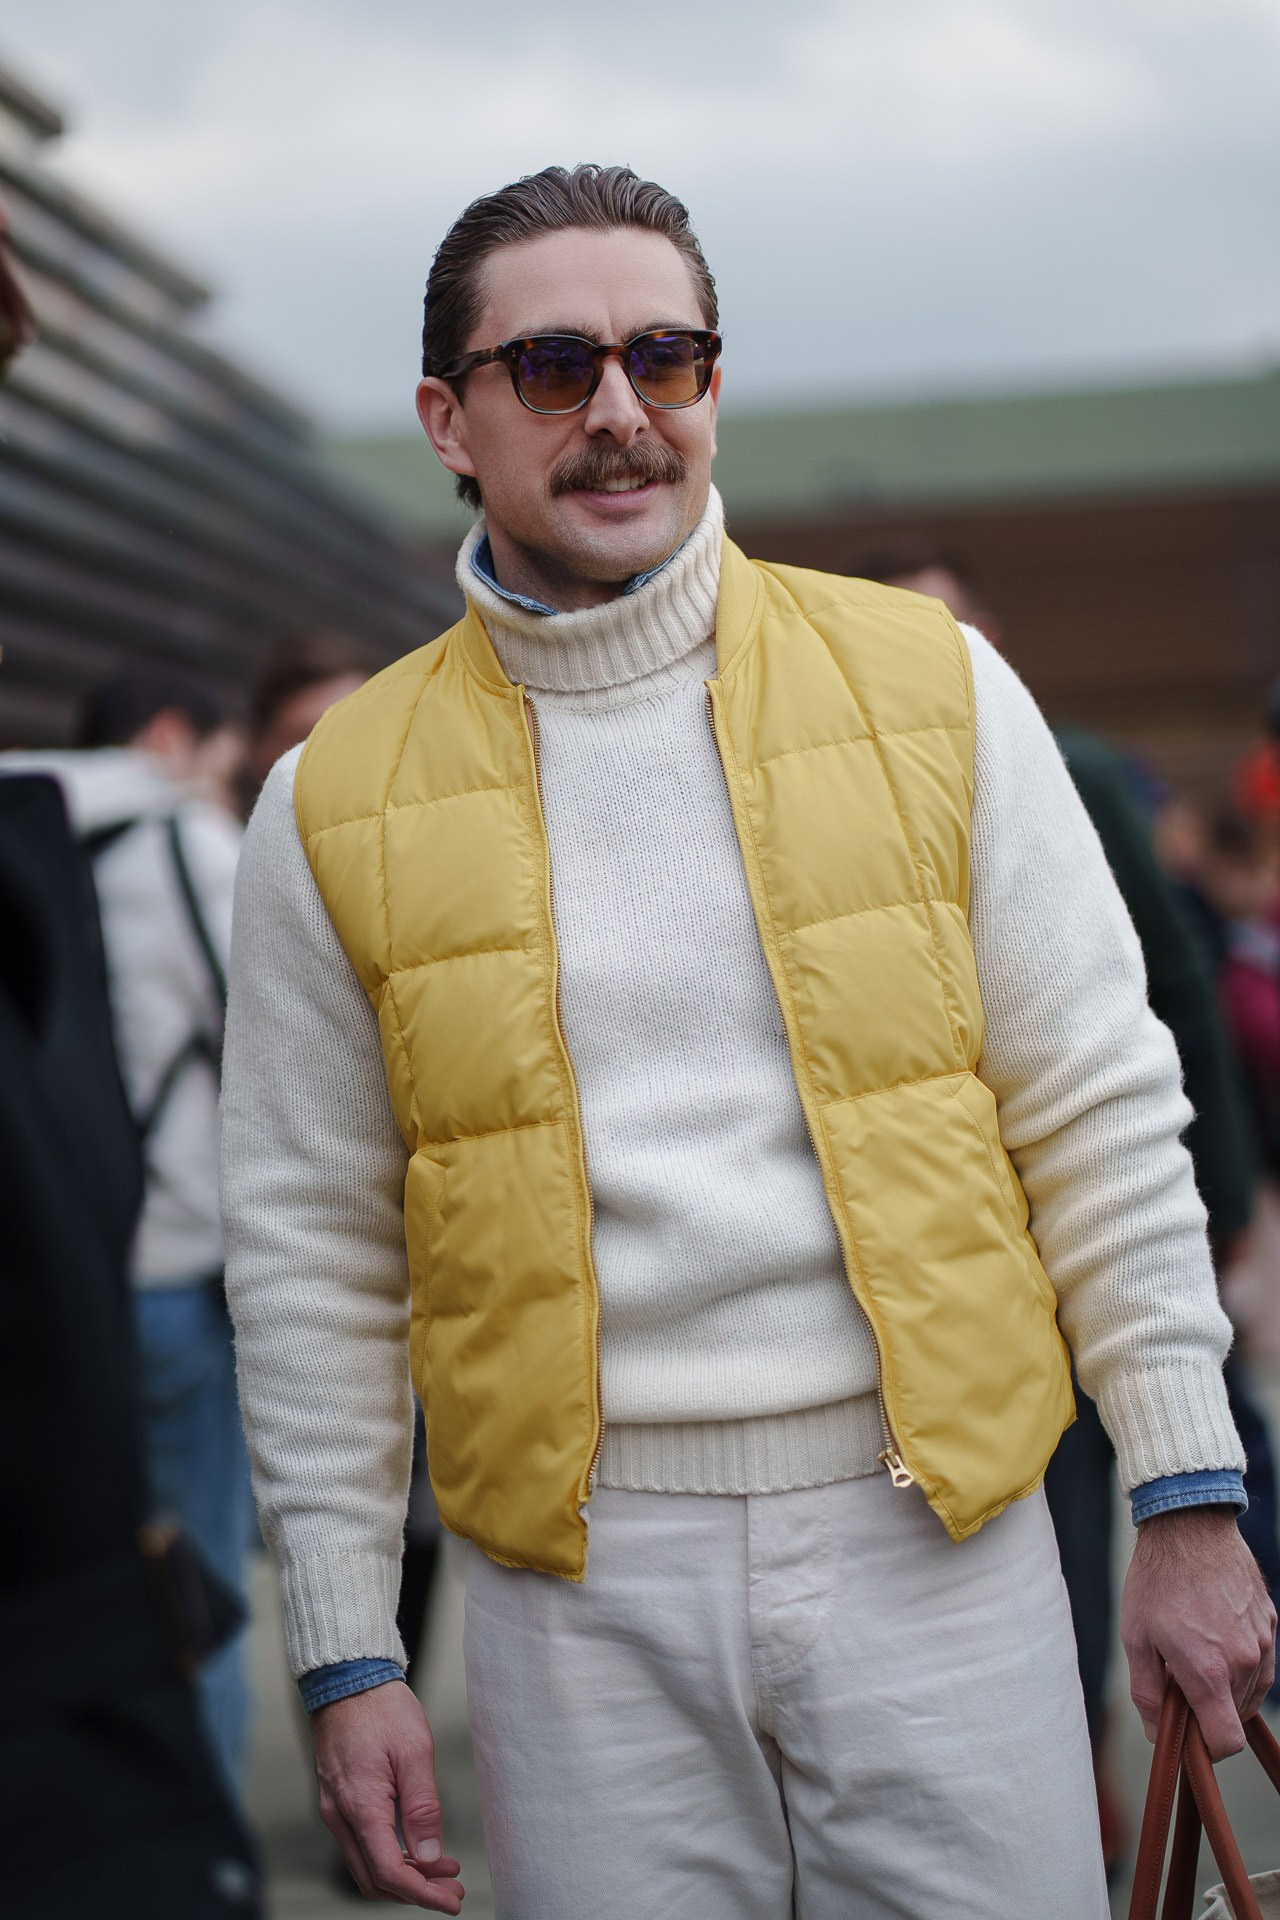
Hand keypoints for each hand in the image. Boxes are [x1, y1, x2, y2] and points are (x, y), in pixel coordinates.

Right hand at [312, 1680, 463, 1910]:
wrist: (347, 1678)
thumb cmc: (381, 1707)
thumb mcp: (414, 1751)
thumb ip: (423, 1806)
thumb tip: (431, 1855)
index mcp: (360, 1805)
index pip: (389, 1872)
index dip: (422, 1894)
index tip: (451, 1900)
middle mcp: (340, 1815)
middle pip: (374, 1878)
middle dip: (415, 1891)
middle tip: (452, 1889)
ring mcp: (335, 1809)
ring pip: (366, 1864)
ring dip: (404, 1875)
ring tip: (442, 1868)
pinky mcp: (337, 1799)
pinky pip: (360, 1843)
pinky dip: (389, 1854)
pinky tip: (416, 1845)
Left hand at [1121, 1506, 1276, 1759]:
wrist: (1189, 1526)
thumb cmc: (1156, 1580)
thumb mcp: (1136, 1637)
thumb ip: (1148, 1694)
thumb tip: (1158, 1734)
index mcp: (1209, 1671)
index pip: (1227, 1740)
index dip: (1208, 1746)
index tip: (1189, 1731)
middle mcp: (1244, 1661)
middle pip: (1235, 1713)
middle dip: (1209, 1708)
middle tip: (1180, 1676)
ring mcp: (1262, 1641)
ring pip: (1250, 1689)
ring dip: (1226, 1683)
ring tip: (1195, 1648)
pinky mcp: (1270, 1622)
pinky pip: (1261, 1660)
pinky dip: (1241, 1660)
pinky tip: (1215, 1633)